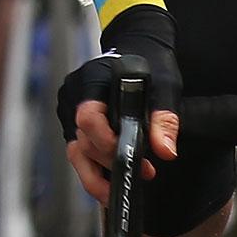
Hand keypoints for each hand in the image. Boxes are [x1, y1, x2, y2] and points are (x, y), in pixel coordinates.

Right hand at [56, 4, 182, 203]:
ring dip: (99, 174)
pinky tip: (115, 180)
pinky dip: (96, 169)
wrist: (138, 47)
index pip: (87, 117)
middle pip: (83, 141)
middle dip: (111, 161)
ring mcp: (71, 112)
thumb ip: (164, 117)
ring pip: (76, 152)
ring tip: (123, 189)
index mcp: (91, 80)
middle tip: (146, 172)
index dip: (106, 141)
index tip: (132, 156)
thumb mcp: (165, 85)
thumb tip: (165, 151)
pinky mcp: (75, 125)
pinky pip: (80, 153)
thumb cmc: (150, 62)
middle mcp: (73, 96)